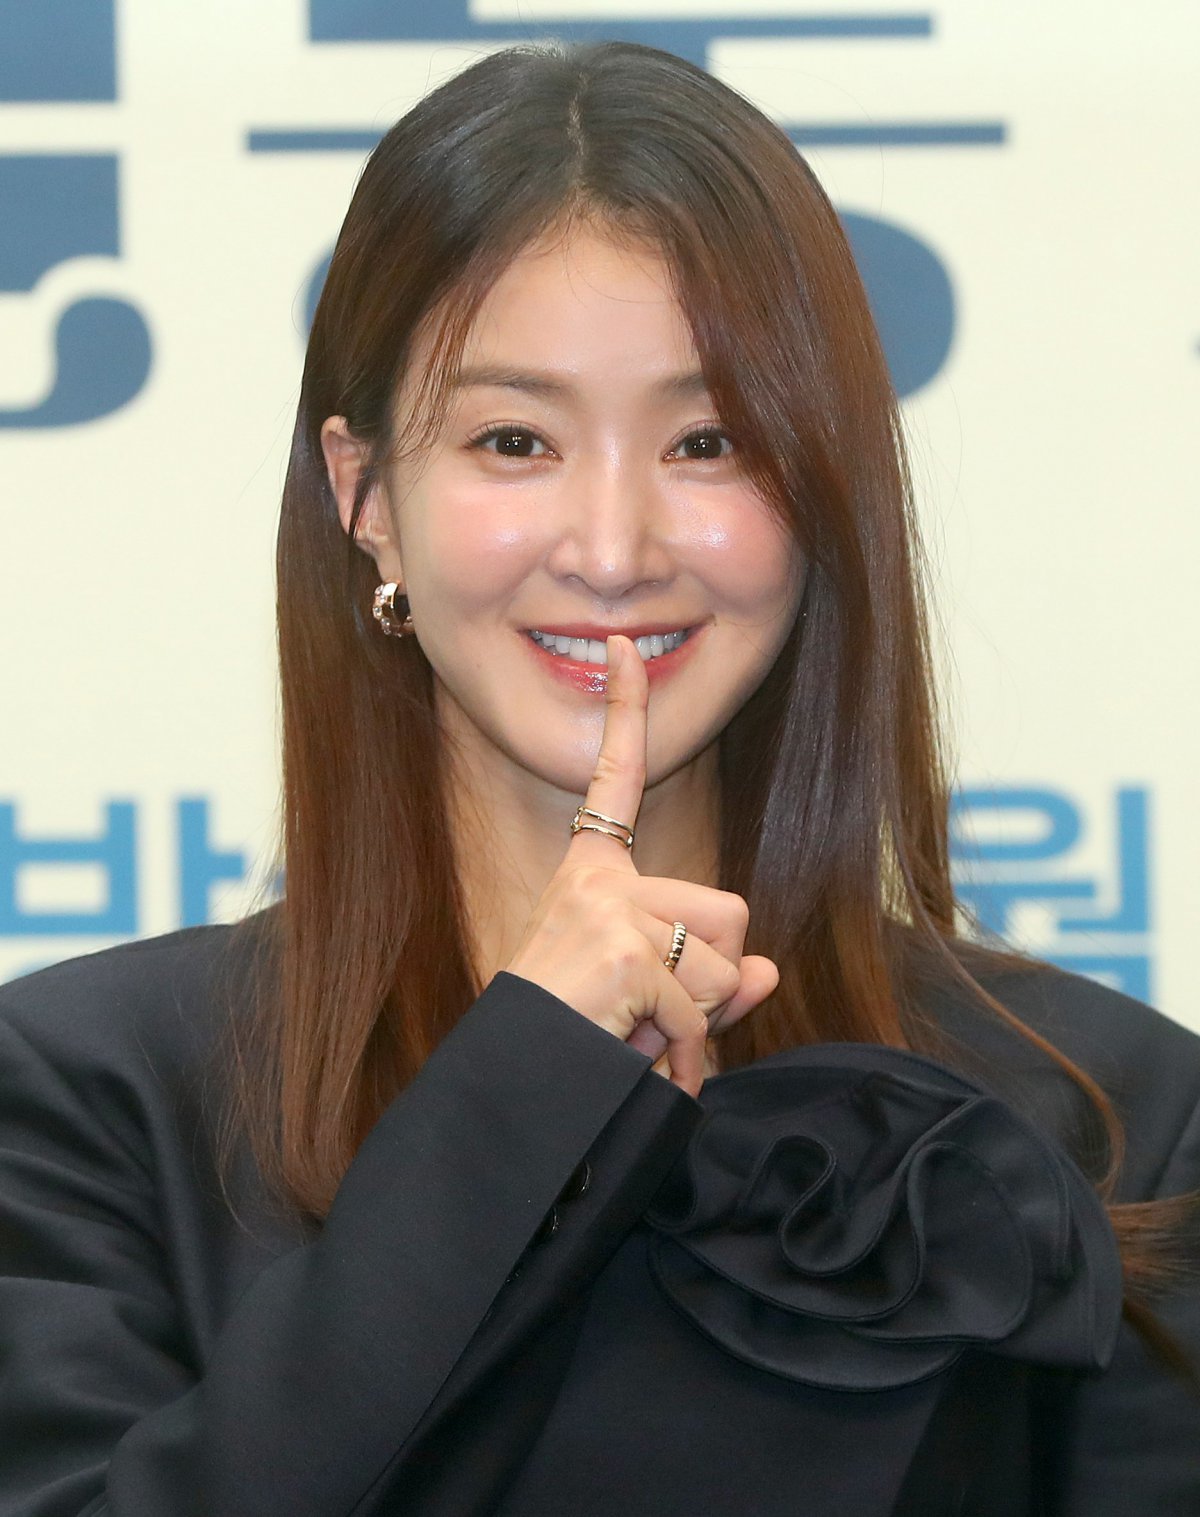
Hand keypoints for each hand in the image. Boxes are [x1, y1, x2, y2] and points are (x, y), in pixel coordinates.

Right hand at [505, 634, 778, 1095]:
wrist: (509, 1086)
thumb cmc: (571, 1040)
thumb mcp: (647, 1001)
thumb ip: (711, 983)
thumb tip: (766, 969)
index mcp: (591, 874)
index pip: (617, 780)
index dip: (625, 711)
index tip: (625, 647)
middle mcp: (595, 878)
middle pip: (728, 909)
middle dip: (713, 977)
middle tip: (647, 1013)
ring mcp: (608, 909)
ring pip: (726, 964)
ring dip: (697, 1022)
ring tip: (634, 1037)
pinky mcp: (624, 949)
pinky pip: (704, 1008)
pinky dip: (687, 1054)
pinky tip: (639, 1061)